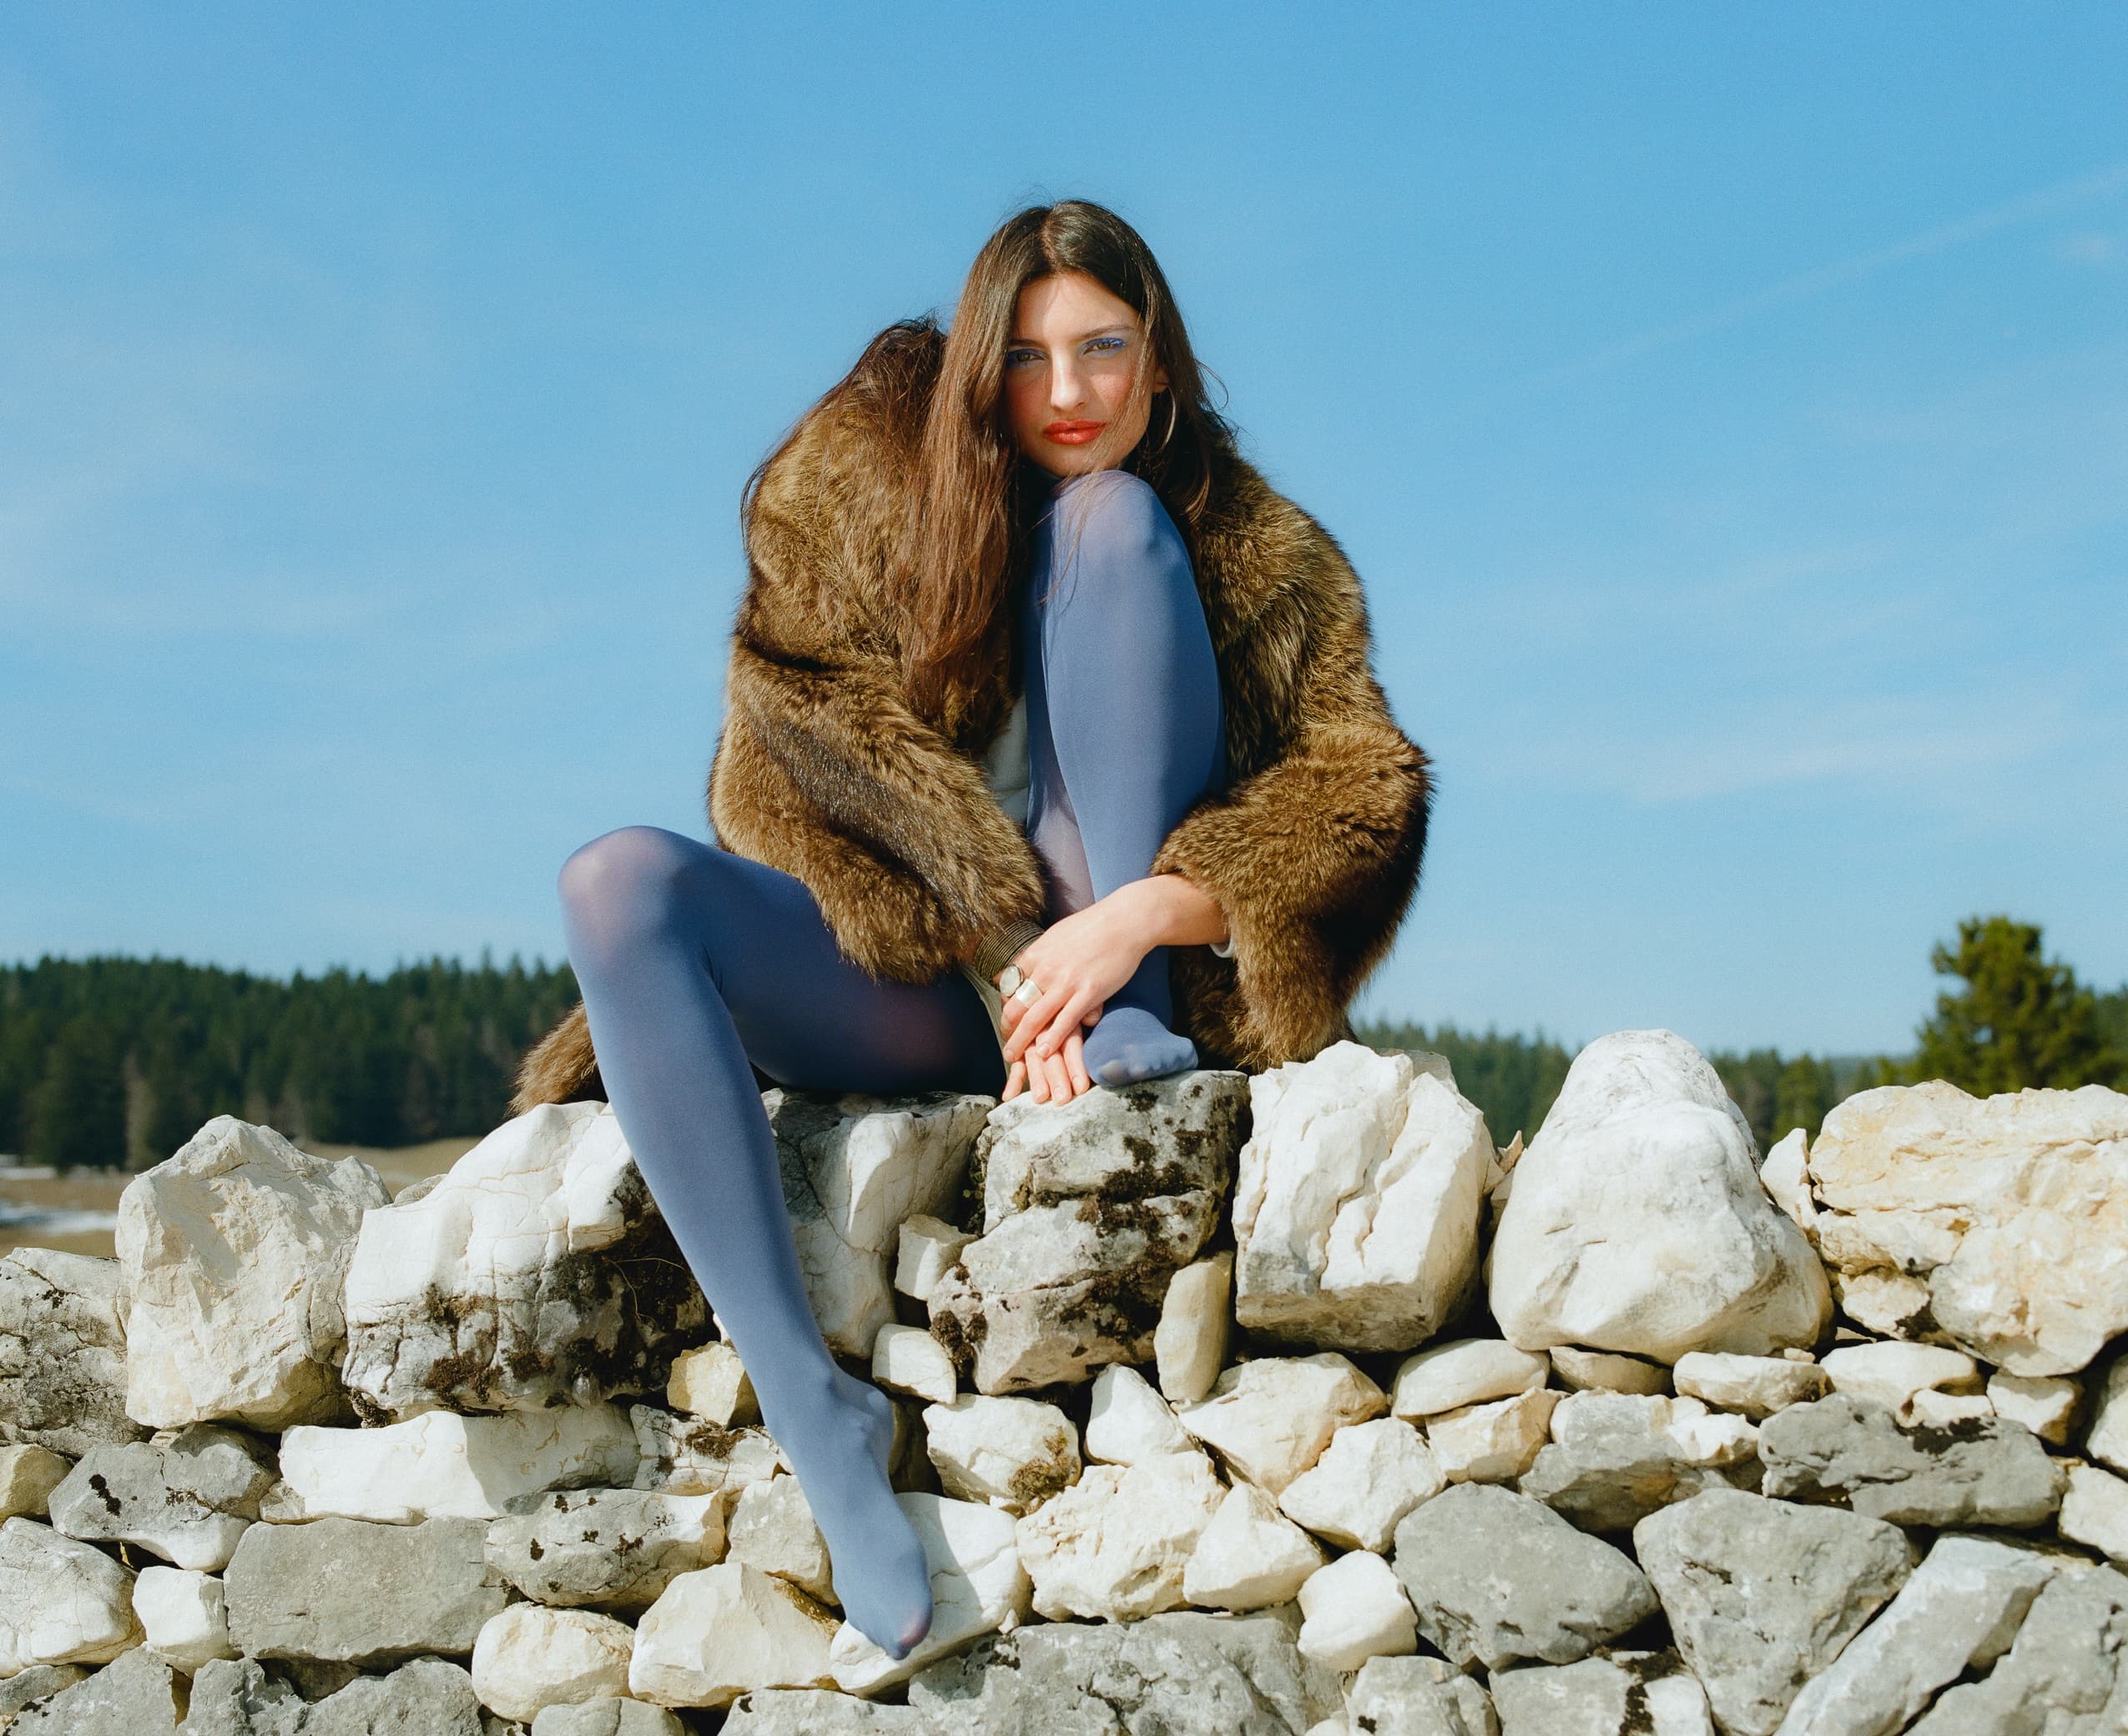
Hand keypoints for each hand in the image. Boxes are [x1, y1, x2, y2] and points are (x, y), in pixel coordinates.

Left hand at [995, 896, 1153, 1089]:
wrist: (1125, 921)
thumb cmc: (1092, 926)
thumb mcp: (1055, 935)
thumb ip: (1038, 954)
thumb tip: (1019, 966)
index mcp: (1036, 954)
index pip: (1008, 987)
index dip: (1005, 1007)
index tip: (1006, 1021)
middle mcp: (1045, 970)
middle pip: (1016, 1006)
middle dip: (1007, 1029)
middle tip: (1006, 1044)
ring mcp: (1066, 983)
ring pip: (1034, 1018)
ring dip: (1020, 1041)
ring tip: (1012, 1056)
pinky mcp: (1088, 994)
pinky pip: (1065, 1022)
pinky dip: (1051, 1039)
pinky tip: (1043, 1053)